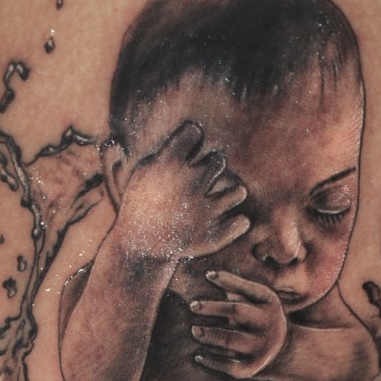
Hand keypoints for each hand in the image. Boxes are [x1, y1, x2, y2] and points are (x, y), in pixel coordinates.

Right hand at [116, 122, 248, 261]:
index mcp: (169, 163)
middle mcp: (190, 182)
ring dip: (233, 195)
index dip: (191, 141)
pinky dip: (236, 224)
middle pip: (218, 159)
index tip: (185, 154)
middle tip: (199, 181)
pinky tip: (224, 225)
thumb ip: (168, 152)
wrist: (138, 249)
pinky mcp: (213, 233)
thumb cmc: (141, 207)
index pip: (194, 132)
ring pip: (238, 191)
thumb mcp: (144, 174)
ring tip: (220, 202)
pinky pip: (242, 222)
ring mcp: (204, 208)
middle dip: (211, 168)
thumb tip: (194, 134)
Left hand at [190, 270, 288, 377]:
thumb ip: (239, 291)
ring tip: (194, 330)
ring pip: (230, 339)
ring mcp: (262, 347)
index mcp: (270, 303)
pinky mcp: (253, 367)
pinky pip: (229, 366)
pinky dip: (212, 361)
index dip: (228, 280)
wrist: (285, 351)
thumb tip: (211, 276)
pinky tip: (198, 356)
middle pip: (236, 311)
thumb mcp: (259, 302)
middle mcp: (269, 324)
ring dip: (209, 334)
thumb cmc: (261, 319)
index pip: (248, 288)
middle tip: (193, 306)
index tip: (208, 275)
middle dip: (212, 308)